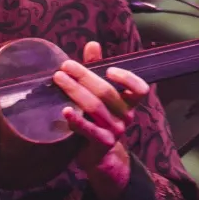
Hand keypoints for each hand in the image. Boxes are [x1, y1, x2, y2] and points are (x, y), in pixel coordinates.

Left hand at [54, 40, 148, 199]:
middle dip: (84, 76)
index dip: (127, 78)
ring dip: (75, 91)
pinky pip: (88, 129)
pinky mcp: (101, 143)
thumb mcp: (100, 94)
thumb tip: (93, 44)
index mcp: (129, 103)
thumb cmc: (98, 118)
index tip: (109, 69)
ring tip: (58, 79)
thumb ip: (97, 69)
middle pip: (106, 92)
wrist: (99, 155)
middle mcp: (126, 116)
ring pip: (95, 107)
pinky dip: (76, 119)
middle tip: (65, 67)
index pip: (140, 89)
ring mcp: (115, 130)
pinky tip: (64, 110)